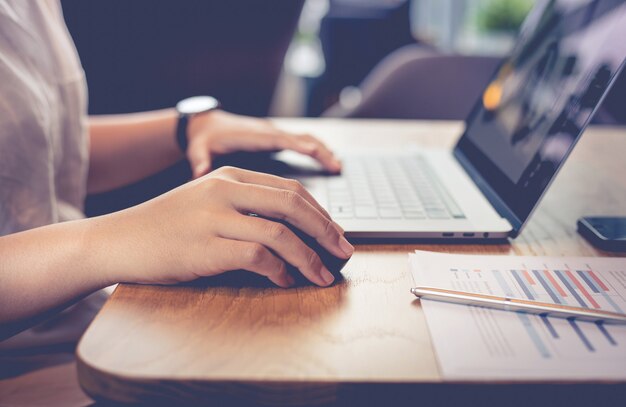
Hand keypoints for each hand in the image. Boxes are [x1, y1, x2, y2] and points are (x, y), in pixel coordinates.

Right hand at [95, 167, 353, 287]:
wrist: (119, 239)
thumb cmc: (166, 226)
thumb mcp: (206, 202)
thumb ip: (245, 207)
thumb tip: (293, 232)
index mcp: (229, 177)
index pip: (289, 189)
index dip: (320, 212)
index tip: (336, 233)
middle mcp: (225, 191)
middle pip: (293, 205)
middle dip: (326, 230)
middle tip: (345, 251)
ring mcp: (215, 217)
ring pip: (281, 233)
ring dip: (310, 258)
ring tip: (324, 275)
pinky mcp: (206, 246)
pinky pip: (258, 257)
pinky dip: (280, 271)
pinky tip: (285, 281)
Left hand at [185, 110, 341, 177]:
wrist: (206, 125)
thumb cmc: (204, 140)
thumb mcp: (199, 150)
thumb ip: (201, 160)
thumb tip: (200, 171)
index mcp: (251, 135)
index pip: (277, 137)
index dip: (295, 143)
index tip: (312, 149)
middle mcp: (268, 131)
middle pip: (299, 137)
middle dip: (319, 151)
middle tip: (336, 167)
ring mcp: (275, 134)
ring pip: (306, 139)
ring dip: (323, 151)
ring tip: (338, 167)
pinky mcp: (279, 139)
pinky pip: (304, 143)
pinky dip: (319, 151)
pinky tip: (331, 163)